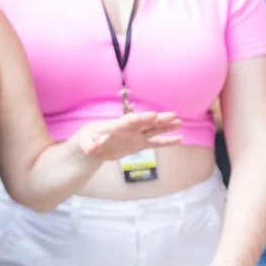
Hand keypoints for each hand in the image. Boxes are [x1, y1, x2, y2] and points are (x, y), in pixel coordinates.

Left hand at [68, 111, 182, 165]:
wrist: (92, 144)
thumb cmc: (87, 140)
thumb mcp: (85, 143)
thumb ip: (90, 146)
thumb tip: (91, 149)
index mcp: (117, 126)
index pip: (131, 120)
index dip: (142, 118)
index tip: (154, 115)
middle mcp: (129, 129)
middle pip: (146, 122)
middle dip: (159, 119)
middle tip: (173, 115)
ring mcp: (135, 136)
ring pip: (153, 130)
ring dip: (166, 126)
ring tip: (180, 122)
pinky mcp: (138, 144)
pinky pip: (155, 143)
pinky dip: (166, 141)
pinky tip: (179, 139)